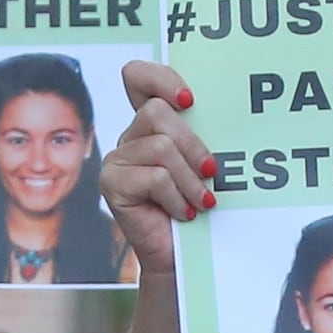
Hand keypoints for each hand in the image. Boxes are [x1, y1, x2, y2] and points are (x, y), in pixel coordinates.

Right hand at [100, 59, 210, 277]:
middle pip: (156, 113)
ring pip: (159, 147)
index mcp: (150, 124)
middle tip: (210, 172)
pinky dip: (178, 197)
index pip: (137, 77)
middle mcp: (129, 137)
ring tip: (201, 201)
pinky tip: (185, 213)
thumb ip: (200, 134)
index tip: (190, 100)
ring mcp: (116, 160)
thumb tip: (220, 112)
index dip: (160, 77)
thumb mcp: (202, 163)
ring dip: (189, 178)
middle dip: (192, 144)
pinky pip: (154, 178)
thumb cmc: (196, 206)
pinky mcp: (112, 184)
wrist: (180, 255)